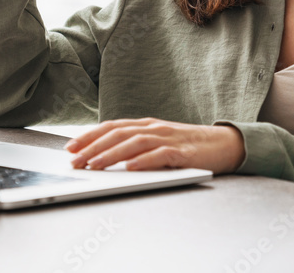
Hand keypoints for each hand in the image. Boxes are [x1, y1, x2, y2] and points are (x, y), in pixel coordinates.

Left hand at [64, 118, 244, 174]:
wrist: (224, 145)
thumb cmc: (187, 147)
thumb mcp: (157, 143)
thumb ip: (135, 146)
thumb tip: (102, 157)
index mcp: (146, 125)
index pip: (111, 127)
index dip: (89, 135)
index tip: (70, 147)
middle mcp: (154, 128)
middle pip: (118, 134)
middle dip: (93, 147)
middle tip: (74, 161)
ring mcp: (168, 138)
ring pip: (134, 144)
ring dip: (111, 155)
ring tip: (94, 166)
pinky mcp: (183, 153)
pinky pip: (160, 156)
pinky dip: (143, 161)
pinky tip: (130, 168)